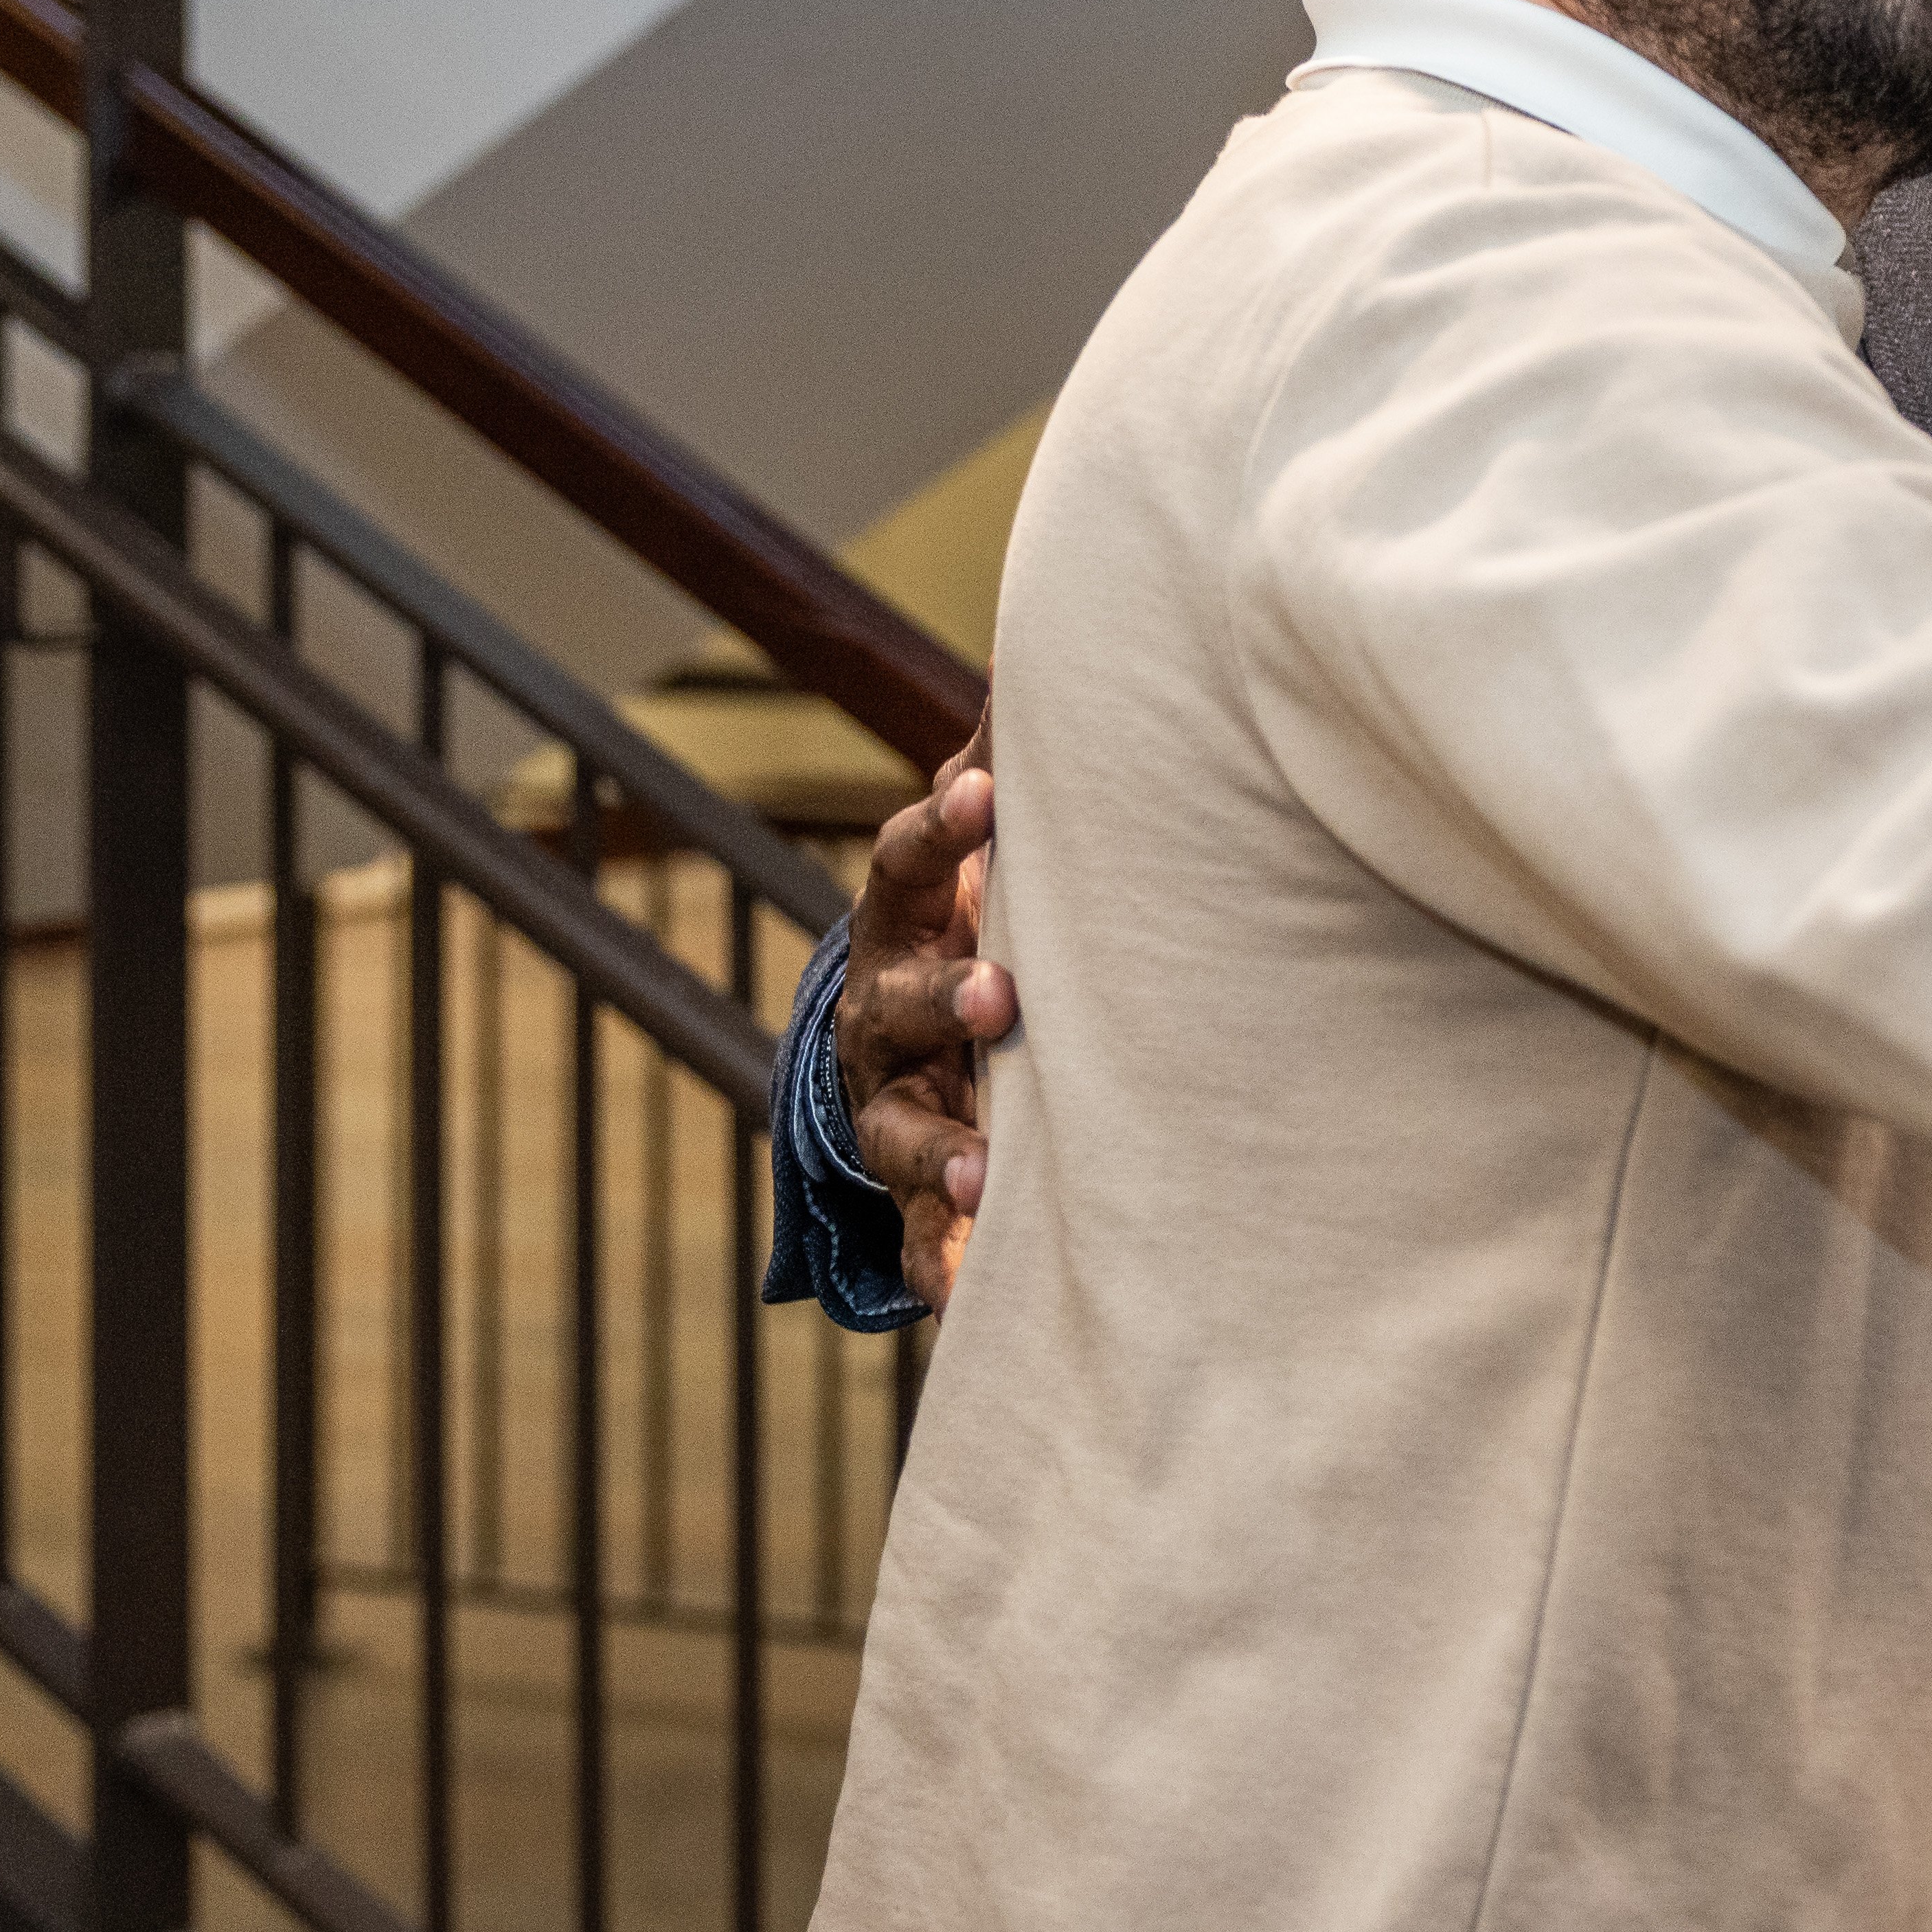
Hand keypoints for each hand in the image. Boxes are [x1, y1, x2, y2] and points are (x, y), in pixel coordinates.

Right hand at [838, 713, 1018, 1308]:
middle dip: (944, 996)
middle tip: (1001, 996)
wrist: (916, 1051)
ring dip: (941, 1153)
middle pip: (899, 1000)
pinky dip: (941, 1271)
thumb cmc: (977, 918)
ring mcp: (891, 1106)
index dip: (949, 829)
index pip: (912, 859)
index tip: (993, 793)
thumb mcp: (989, 845)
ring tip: (987, 1180)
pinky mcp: (913, 1196)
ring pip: (897, 1132)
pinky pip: (918, 1244)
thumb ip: (1010, 761)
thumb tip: (1046, 631)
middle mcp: (885, 1010)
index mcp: (911, 915)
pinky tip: (968, 1300)